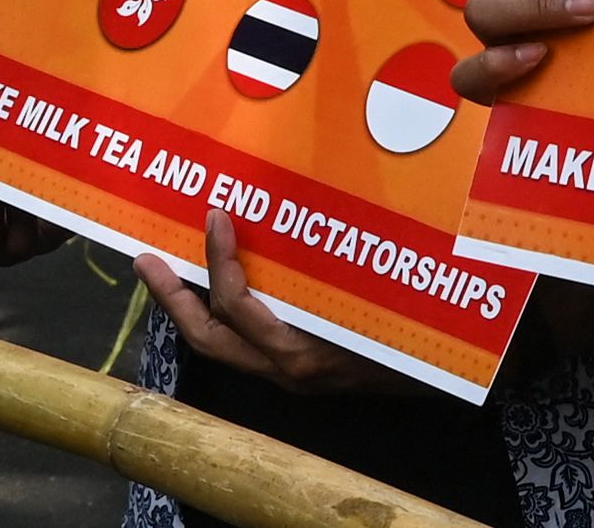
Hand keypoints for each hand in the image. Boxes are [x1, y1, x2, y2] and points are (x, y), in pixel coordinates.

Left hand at [139, 206, 396, 394]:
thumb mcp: (376, 295)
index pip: (236, 304)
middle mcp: (284, 370)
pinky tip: (225, 288)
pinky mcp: (299, 372)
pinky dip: (226, 316)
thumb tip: (303, 212)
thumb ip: (336, 266)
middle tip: (145, 259)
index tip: (216, 216)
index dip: (218, 259)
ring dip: (192, 308)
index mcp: (299, 350)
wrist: (447, 381)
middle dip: (171, 298)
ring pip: (221, 345)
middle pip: (207, 338)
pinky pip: (246, 345)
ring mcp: (289, 376)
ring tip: (169, 272)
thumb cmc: (418, 330)